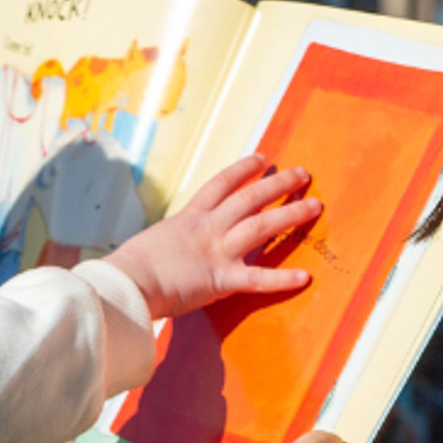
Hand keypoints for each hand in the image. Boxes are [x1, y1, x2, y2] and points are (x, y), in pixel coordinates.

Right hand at [104, 155, 318, 320]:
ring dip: (290, 214)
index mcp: (189, 219)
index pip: (221, 185)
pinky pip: (258, 278)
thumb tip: (167, 251)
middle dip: (278, 184)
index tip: (262, 159)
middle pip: (249, 199)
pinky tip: (304, 277)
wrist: (127, 283)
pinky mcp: (221, 280)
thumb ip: (169, 244)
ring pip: (261, 227)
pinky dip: (282, 279)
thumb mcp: (151, 244)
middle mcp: (208, 229)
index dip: (243, 170)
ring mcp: (217, 252)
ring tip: (314, 205)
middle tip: (301, 173)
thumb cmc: (129, 268)